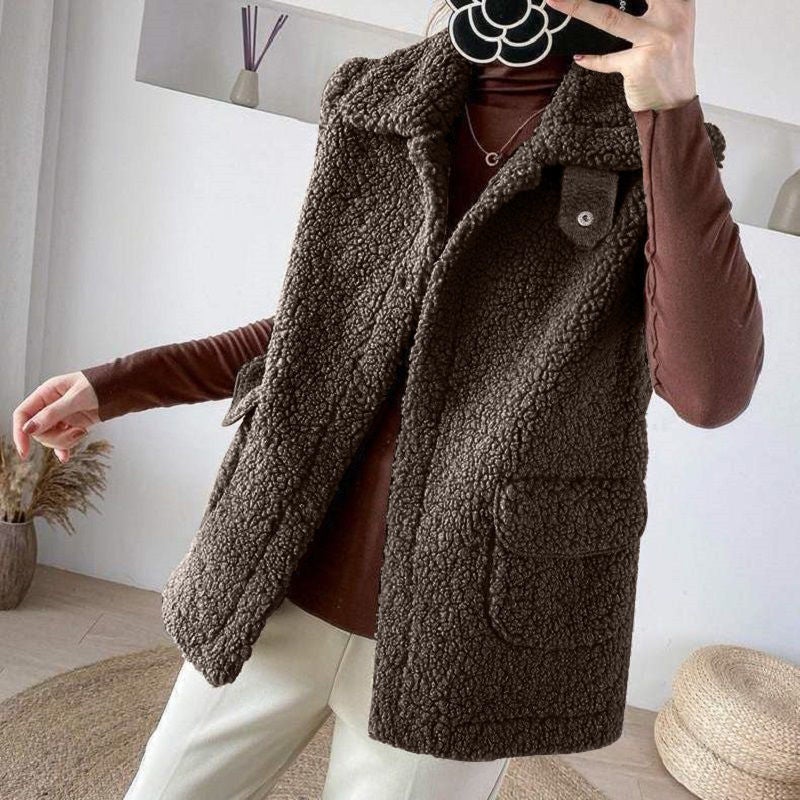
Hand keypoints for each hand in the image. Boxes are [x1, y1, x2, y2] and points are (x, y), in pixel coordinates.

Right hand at [12, 372, 100, 463]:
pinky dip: (63, 448)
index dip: (20, 432)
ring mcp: (62, 417)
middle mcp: (50, 406)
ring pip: (50, 438)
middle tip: (75, 431)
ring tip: (82, 432)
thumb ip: (53, 413)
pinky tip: (65, 458)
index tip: (24, 452)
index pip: (22, 414)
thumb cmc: (100, 385)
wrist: (121, 388)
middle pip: (37, 431)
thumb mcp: (76, 398)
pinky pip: (62, 441)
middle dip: (54, 437)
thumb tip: (30, 429)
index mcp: (46, 393)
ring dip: (65, 441)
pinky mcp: (73, 425)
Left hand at [545, 0, 697, 112]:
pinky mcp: (639, 64)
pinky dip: (591, 59)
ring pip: (609, 18)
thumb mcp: (667, 28)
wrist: (675, 104)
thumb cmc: (667, 64)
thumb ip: (652, 9)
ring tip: (557, 1)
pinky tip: (580, 57)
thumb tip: (616, 1)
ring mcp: (655, 40)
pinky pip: (605, 60)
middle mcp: (671, 17)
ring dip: (578, 7)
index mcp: (680, 3)